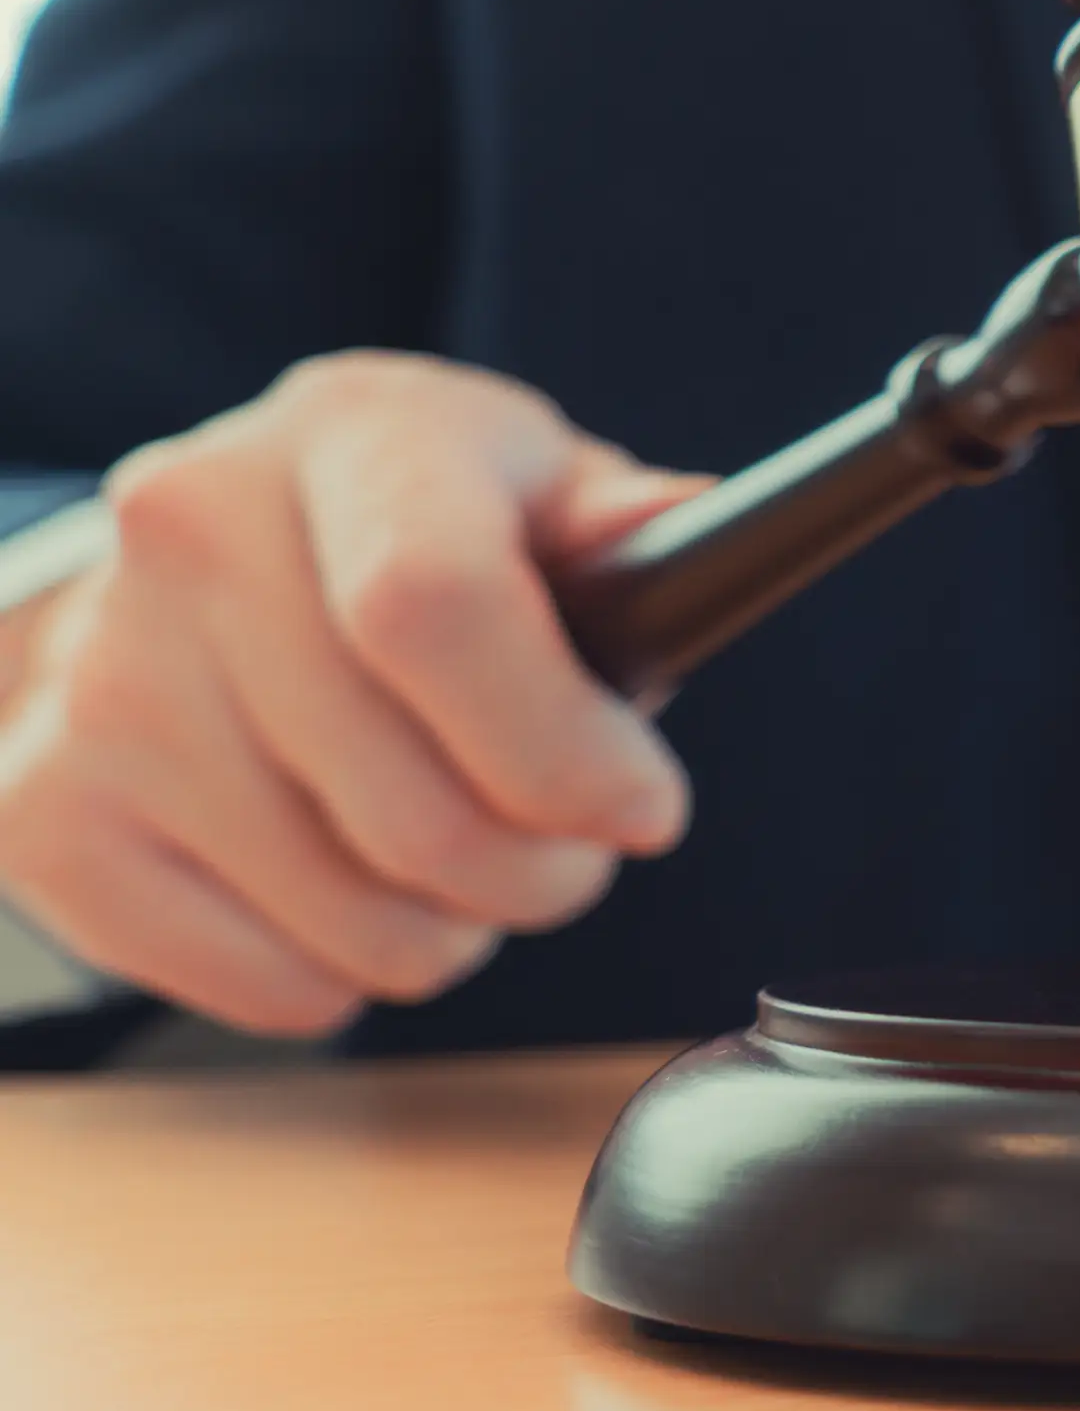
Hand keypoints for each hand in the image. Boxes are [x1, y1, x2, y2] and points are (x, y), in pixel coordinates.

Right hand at [0, 355, 702, 1036]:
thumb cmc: (411, 530)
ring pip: (345, 916)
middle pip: (411, 803)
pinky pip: (260, 979)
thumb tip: (684, 524)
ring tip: (459, 869)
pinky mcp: (44, 810)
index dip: (561, 746)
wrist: (188, 566)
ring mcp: (101, 675)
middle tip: (568, 859)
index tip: (645, 809)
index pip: (437, 608)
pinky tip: (349, 893)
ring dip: (450, 933)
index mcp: (352, 430)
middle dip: (540, 873)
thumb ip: (616, 528)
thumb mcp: (528, 485)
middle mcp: (194, 531)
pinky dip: (342, 977)